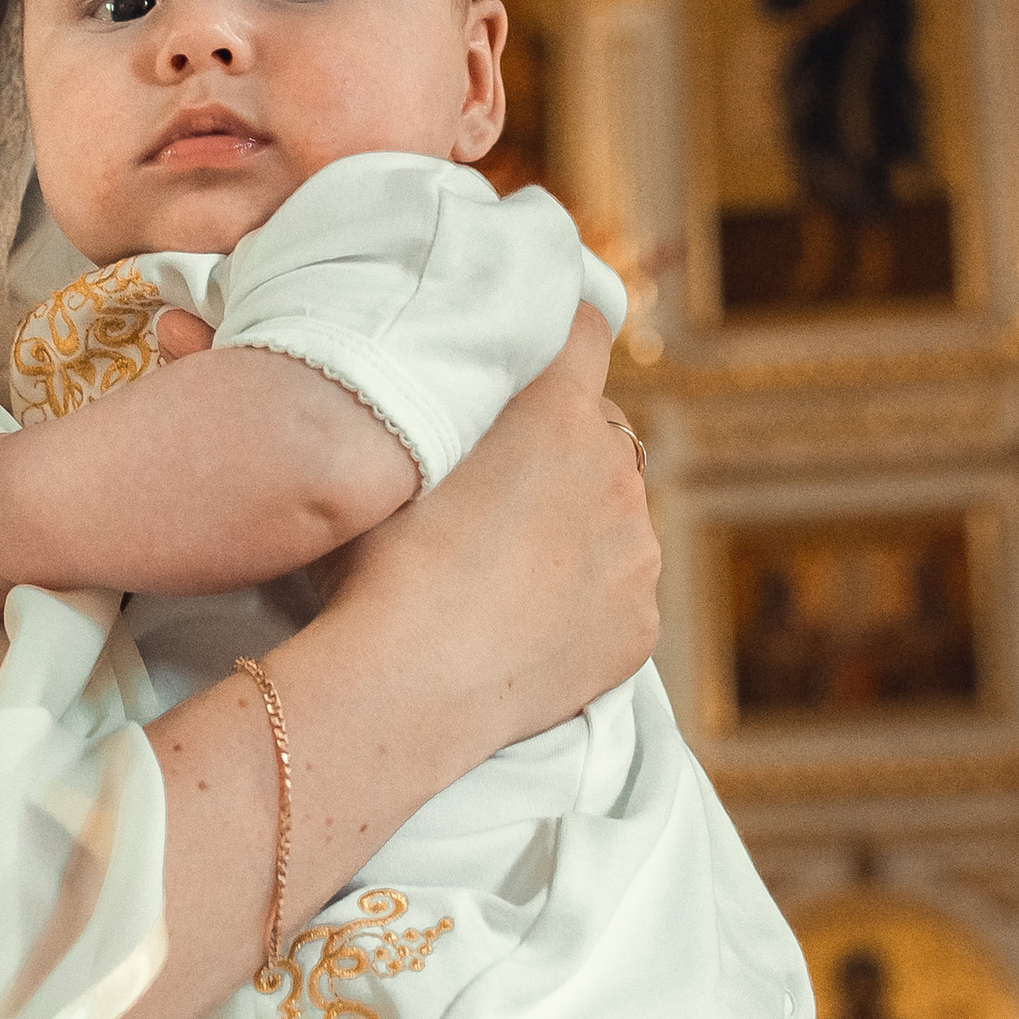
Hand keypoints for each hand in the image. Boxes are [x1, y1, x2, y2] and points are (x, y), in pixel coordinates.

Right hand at [323, 309, 656, 774]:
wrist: (408, 686)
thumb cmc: (379, 568)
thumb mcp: (392, 463)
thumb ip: (436, 416)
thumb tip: (439, 396)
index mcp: (554, 415)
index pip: (583, 332)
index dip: (562, 333)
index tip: (547, 345)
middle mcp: (614, 473)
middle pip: (600, 433)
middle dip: (560, 448)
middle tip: (498, 490)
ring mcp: (635, 553)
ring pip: (616, 516)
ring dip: (578, 527)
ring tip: (507, 571)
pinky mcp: (639, 625)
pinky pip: (619, 594)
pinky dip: (585, 601)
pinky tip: (527, 624)